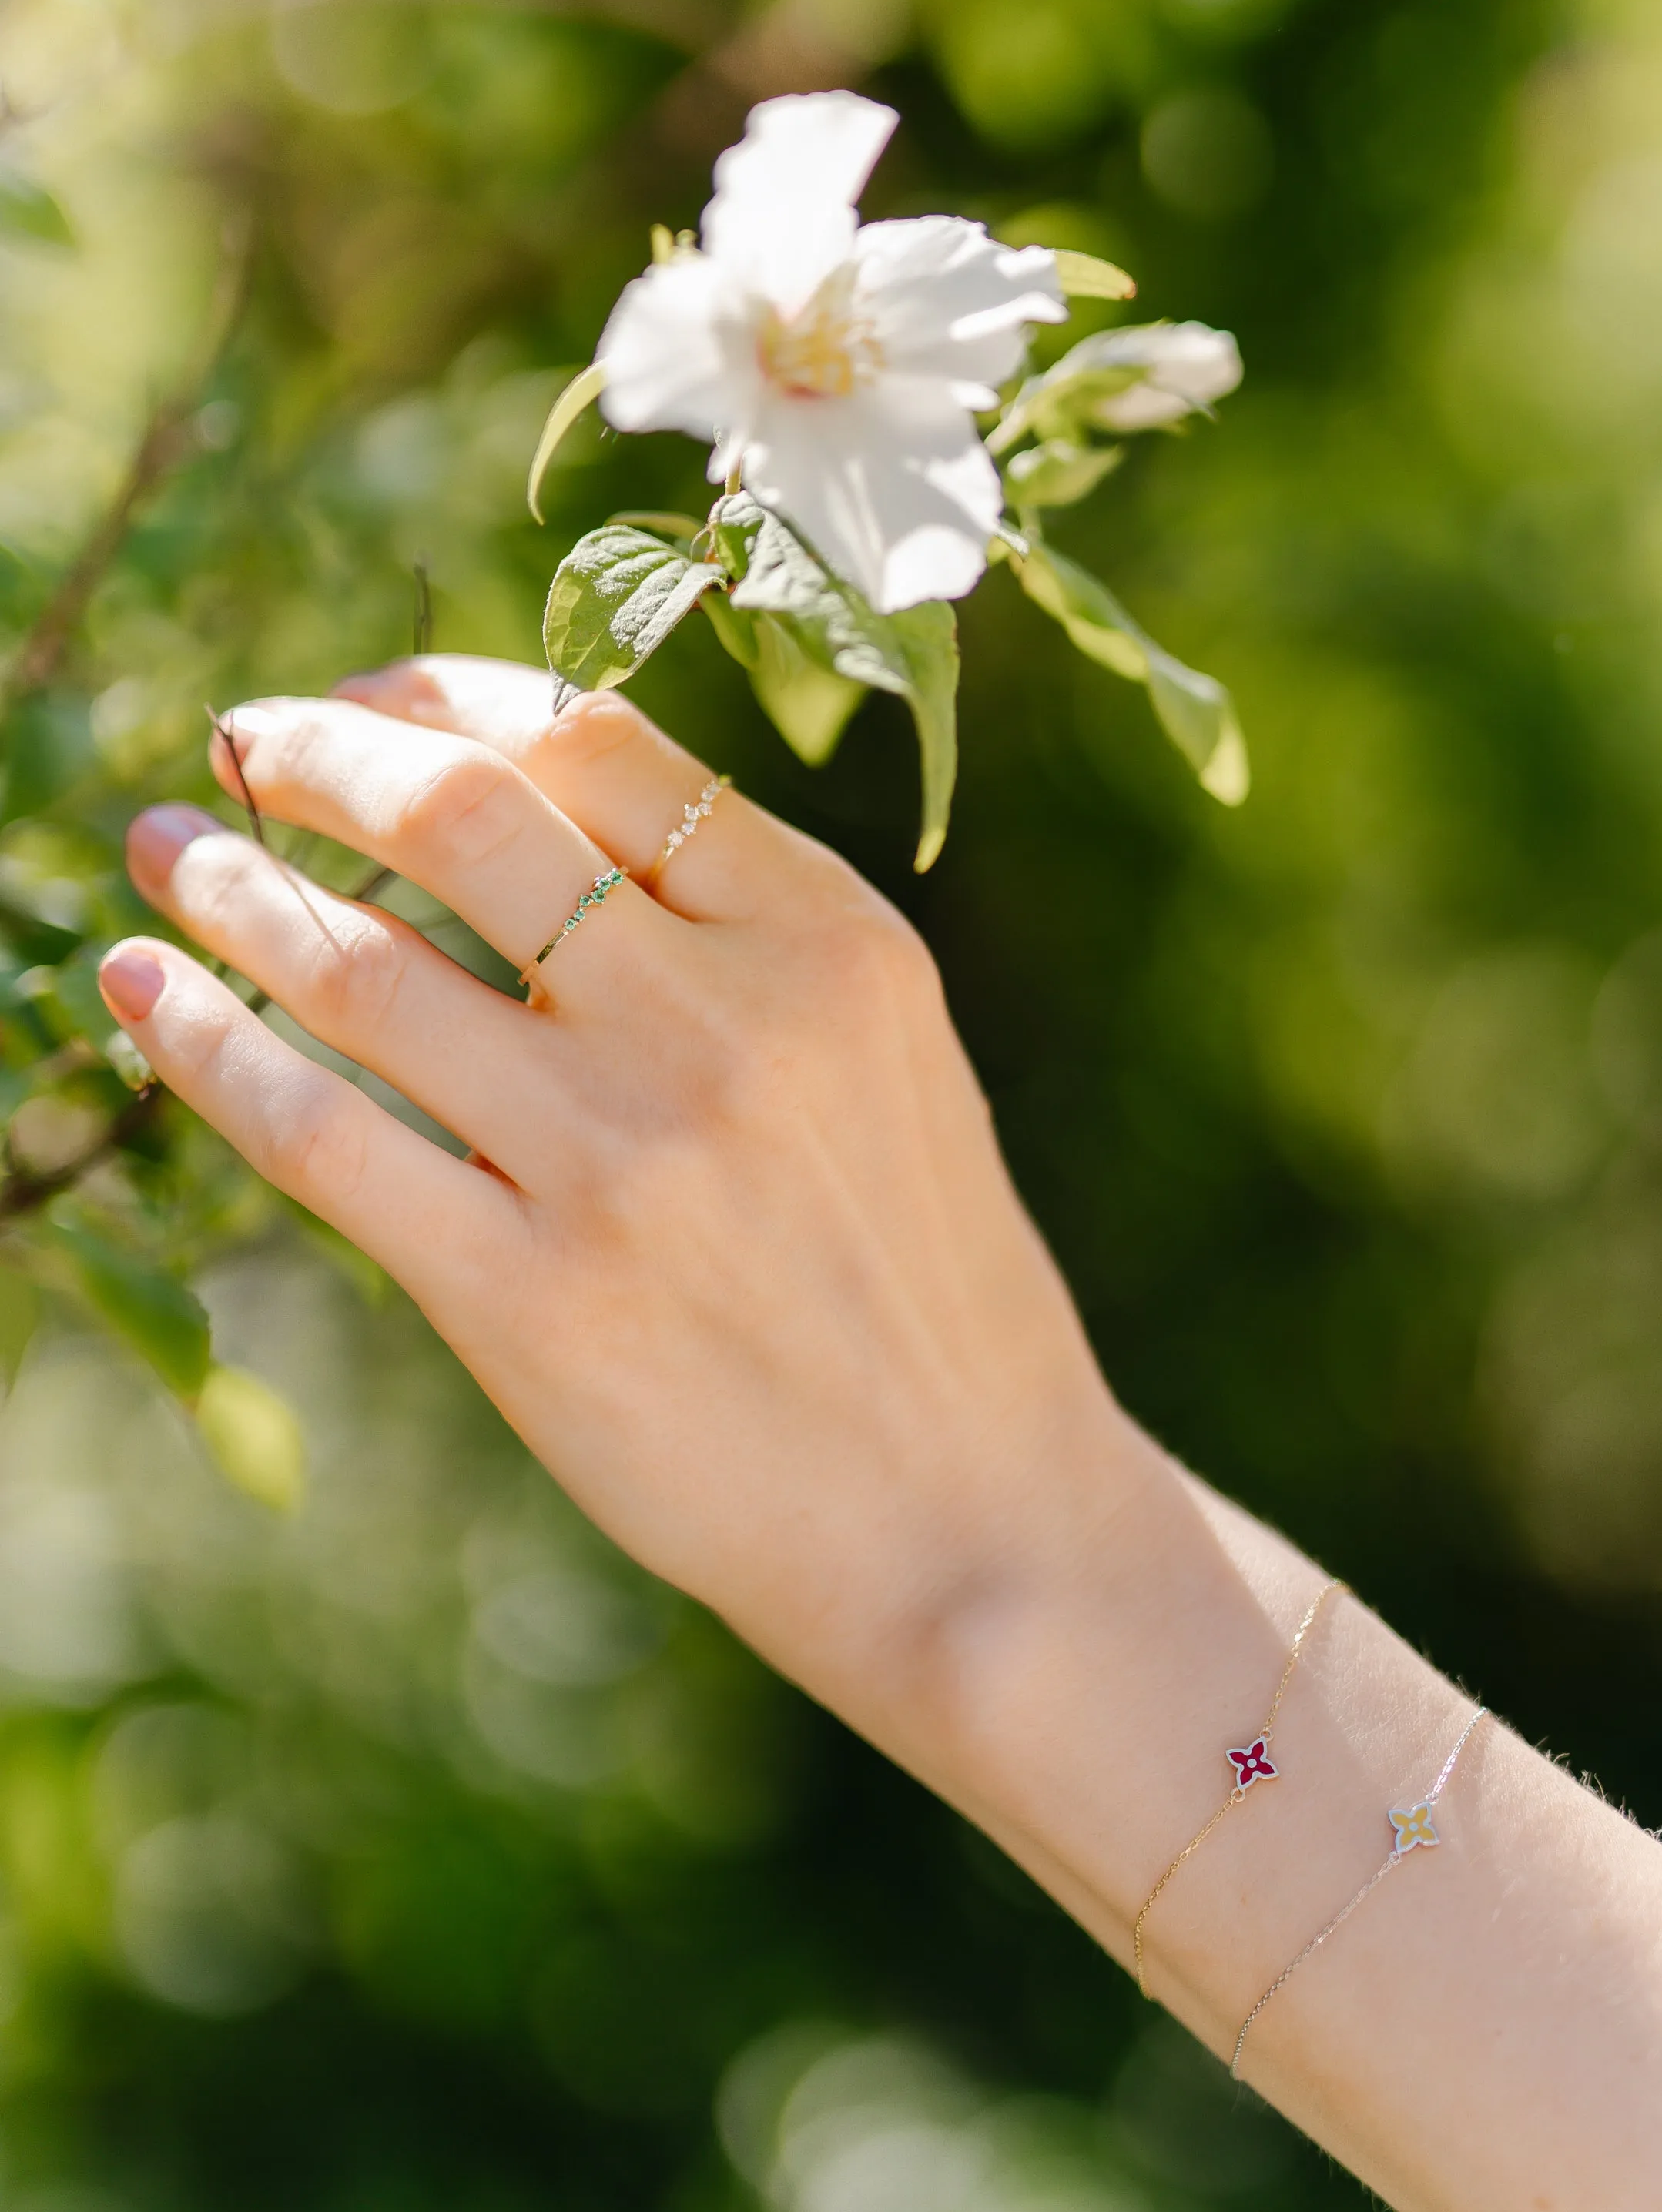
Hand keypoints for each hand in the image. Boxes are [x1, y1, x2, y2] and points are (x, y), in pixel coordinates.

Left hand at [98, 660, 1149, 1719]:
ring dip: (229, 886)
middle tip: (235, 750)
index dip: (440, 696)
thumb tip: (522, 809)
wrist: (969, 1515)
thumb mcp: (887, 1052)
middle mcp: (722, 1024)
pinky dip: (204, 1042)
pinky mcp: (527, 1301)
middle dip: (315, 756)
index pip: (594, 740)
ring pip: (359, 966)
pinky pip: (318, 1134)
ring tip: (163, 856)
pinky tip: (142, 991)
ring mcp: (617, 1163)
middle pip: (459, 814)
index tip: (361, 702)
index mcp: (829, 939)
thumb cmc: (924, 1276)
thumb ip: (738, 930)